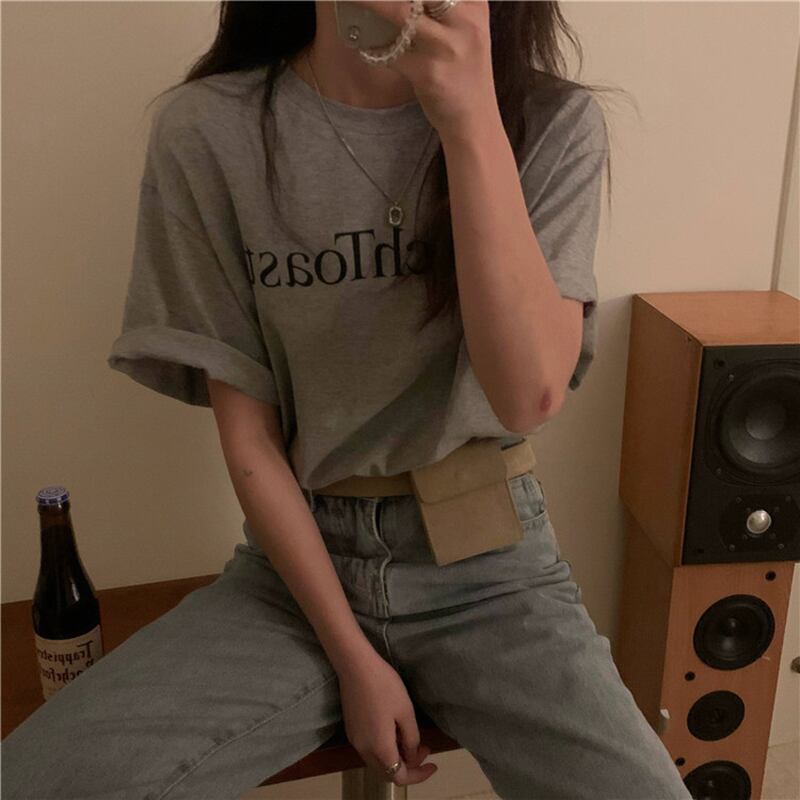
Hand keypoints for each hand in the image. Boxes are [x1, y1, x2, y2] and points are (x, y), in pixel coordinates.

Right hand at [337, 649, 437, 785]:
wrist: (355, 666)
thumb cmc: (385, 686)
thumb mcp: (406, 712)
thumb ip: (411, 739)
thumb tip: (412, 756)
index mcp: (380, 748)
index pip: (400, 776)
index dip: (419, 774)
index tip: (433, 763)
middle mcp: (364, 750)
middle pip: (387, 772)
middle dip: (409, 766)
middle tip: (425, 748)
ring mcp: (355, 740)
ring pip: (378, 761)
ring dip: (396, 757)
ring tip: (411, 738)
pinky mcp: (351, 729)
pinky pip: (370, 749)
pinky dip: (384, 748)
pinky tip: (393, 731)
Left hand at [355, 0, 498, 141]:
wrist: (474, 121)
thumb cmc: (464, 72)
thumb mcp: (466, 29)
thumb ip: (444, 5)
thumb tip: (403, 1)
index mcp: (475, 3)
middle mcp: (465, 20)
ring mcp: (447, 47)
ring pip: (398, 12)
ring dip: (369, 2)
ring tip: (351, 0)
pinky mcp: (428, 73)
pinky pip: (389, 50)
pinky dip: (371, 44)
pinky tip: (361, 40)